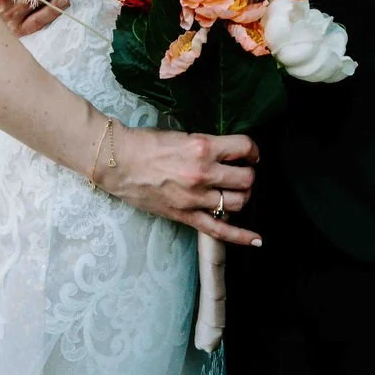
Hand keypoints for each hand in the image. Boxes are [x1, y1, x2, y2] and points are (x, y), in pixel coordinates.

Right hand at [99, 124, 261, 248]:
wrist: (118, 163)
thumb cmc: (146, 144)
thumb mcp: (182, 134)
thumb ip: (206, 145)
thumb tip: (226, 151)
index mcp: (203, 147)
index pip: (244, 147)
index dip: (253, 150)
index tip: (251, 153)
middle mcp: (203, 173)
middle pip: (246, 178)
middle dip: (249, 174)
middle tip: (242, 172)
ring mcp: (195, 198)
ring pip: (238, 202)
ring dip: (242, 197)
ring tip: (236, 192)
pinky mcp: (185, 216)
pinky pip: (219, 230)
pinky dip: (240, 236)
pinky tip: (256, 239)